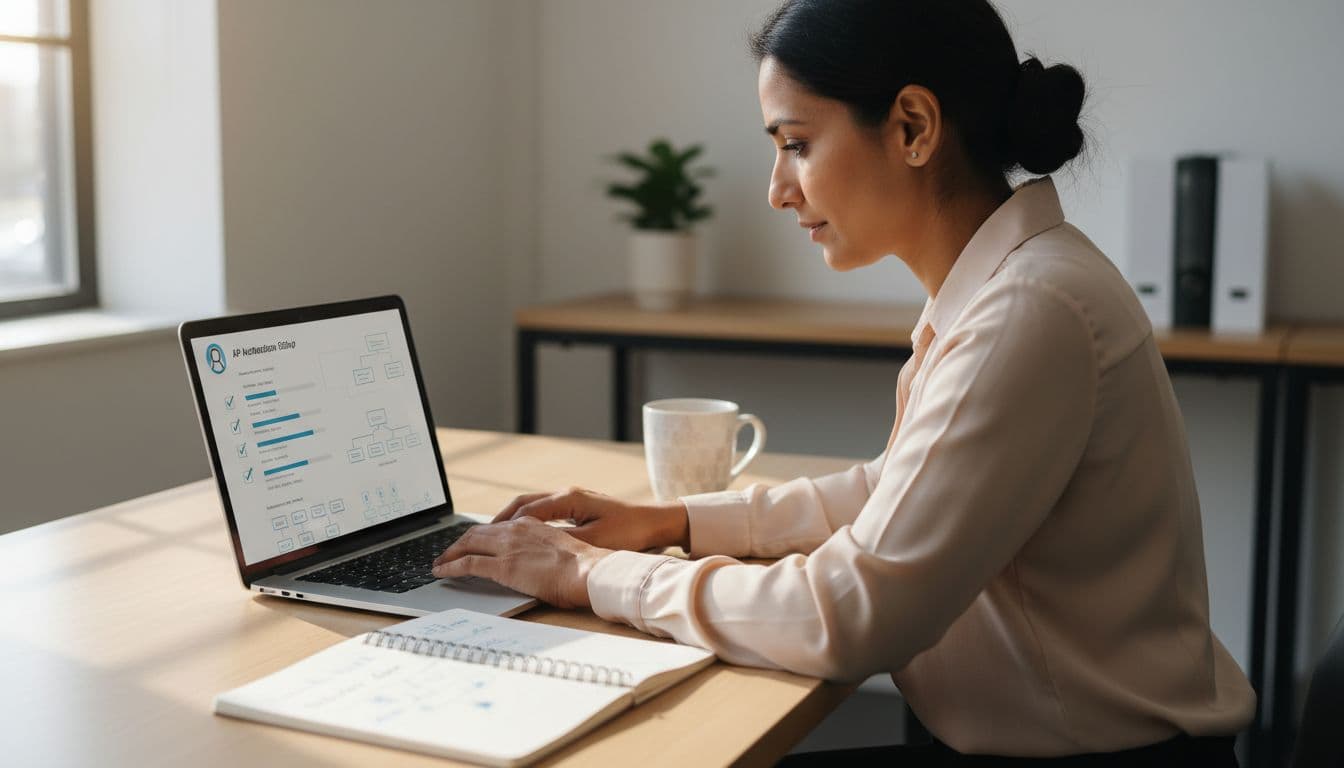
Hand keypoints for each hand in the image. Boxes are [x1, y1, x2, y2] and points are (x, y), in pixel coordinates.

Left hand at [431, 517, 610, 608]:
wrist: (588, 571)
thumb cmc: (582, 568)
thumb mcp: (559, 551)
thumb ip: (541, 552)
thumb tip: (536, 565)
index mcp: (530, 525)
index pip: (496, 527)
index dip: (479, 535)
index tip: (470, 543)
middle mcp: (515, 530)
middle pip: (476, 532)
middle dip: (458, 543)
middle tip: (446, 553)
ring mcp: (507, 547)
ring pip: (466, 544)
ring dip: (449, 554)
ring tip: (439, 564)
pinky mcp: (502, 566)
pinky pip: (467, 564)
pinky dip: (450, 567)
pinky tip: (441, 573)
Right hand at [493, 487, 688, 551]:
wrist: (656, 521)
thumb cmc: (630, 531)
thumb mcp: (596, 540)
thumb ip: (565, 542)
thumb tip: (537, 548)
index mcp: (568, 499)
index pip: (525, 511)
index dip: (502, 526)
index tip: (482, 539)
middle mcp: (566, 493)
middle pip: (522, 504)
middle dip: (498, 521)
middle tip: (476, 538)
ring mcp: (572, 498)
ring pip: (531, 506)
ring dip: (510, 520)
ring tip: (492, 537)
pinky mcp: (578, 506)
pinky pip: (543, 511)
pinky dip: (526, 521)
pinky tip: (521, 536)